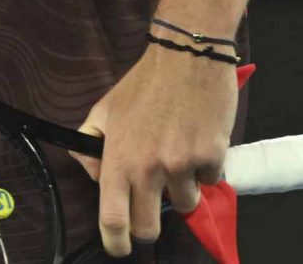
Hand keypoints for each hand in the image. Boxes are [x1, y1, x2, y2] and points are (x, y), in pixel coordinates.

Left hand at [76, 40, 236, 256]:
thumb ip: (91, 144)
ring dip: (182, 189)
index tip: (119, 247)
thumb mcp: (105, 109)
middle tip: (152, 205)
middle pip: (149, 228)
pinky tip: (197, 141)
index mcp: (118, 159)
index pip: (113, 220)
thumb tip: (92, 173)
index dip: (115, 243)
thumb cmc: (144, 83)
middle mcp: (148, 168)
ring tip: (178, 157)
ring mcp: (182, 165)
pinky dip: (205, 169)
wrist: (186, 57)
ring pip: (185, 205)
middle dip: (150, 224)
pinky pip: (210, 182)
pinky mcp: (212, 157)